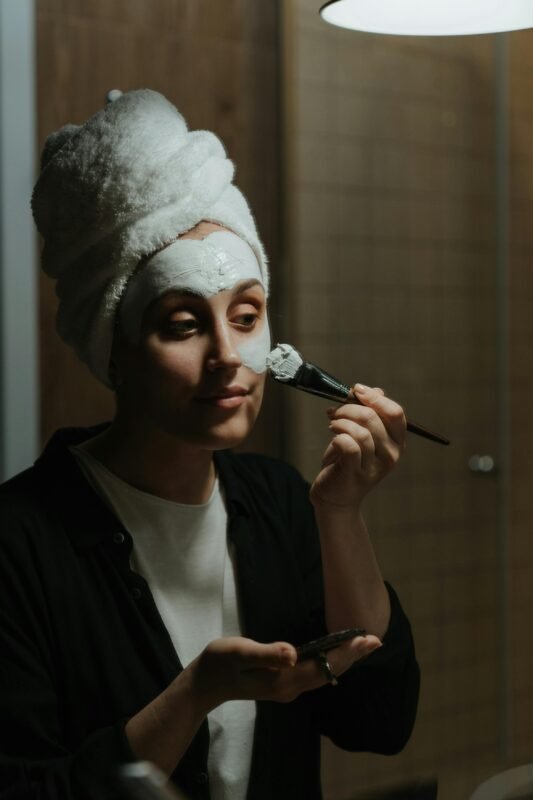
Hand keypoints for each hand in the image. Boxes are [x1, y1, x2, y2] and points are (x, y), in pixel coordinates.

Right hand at [187, 634, 381, 708]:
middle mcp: (290, 688)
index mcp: (282, 680)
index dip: (346, 652)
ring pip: (324, 674)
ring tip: (364, 644)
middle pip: (328, 672)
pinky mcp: (283, 683)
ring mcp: (287, 688)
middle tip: (376, 639)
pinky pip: (315, 674)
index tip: (367, 639)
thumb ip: (266, 653)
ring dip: (345, 660)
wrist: (203, 685)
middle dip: (353, 656)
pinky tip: (337, 654)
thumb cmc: (219, 663)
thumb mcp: (239, 653)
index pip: (322, 666)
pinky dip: (331, 662)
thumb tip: (294, 654)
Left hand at [310, 384, 405, 511]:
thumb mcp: (362, 434)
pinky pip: (349, 445)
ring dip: (341, 422)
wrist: (335, 496)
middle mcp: (391, 455)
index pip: (395, 413)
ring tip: (333, 424)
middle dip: (349, 408)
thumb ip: (370, 413)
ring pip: (360, 431)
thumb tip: (376, 391)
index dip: (375, 398)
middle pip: (373, 418)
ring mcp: (374, 467)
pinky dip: (338, 436)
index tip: (356, 390)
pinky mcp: (355, 474)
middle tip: (335, 412)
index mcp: (397, 442)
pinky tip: (333, 438)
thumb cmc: (347, 461)